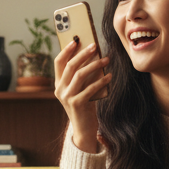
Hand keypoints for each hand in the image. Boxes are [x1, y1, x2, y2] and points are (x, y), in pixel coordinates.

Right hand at [53, 37, 110, 153]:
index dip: (66, 50)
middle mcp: (60, 90)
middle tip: (95, 45)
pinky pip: (90, 88)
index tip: (76, 40)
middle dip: (83, 54)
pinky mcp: (77, 104)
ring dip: (94, 65)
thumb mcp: (80, 89)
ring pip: (80, 75)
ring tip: (106, 59)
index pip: (58, 62)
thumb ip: (82, 75)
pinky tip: (109, 75)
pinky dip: (101, 80)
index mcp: (58, 84)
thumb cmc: (85, 105)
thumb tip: (93, 55)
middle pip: (70, 66)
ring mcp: (67, 97)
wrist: (84, 128)